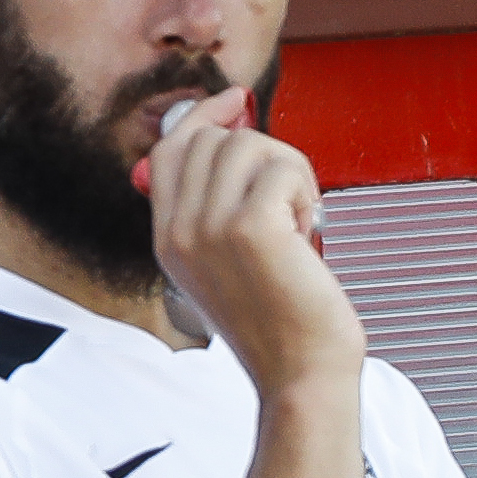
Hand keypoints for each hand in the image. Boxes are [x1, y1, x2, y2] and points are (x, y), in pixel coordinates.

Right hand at [140, 89, 365, 477]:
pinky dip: (305, 190)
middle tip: (293, 199)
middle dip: (264, 153)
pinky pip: (282, 168)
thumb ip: (221, 215)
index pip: (171, 150)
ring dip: (290, 172)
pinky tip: (308, 230)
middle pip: (212, 140)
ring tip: (301, 219)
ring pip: (249, 145)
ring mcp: (210, 227)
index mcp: (168, 237)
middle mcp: (180, 229)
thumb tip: (239, 143)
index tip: (236, 101)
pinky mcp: (251, 227)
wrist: (301, 376)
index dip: (204, 117)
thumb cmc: (285, 327)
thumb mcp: (232, 268)